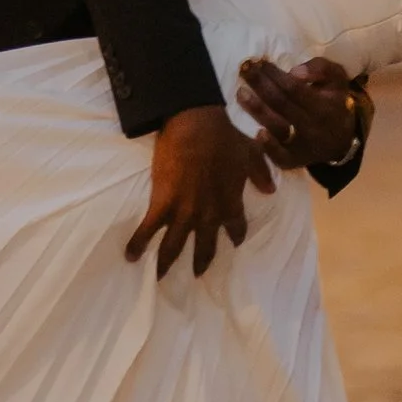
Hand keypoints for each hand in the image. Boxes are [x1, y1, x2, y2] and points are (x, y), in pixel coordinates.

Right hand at [125, 102, 273, 279]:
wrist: (196, 125)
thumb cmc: (224, 136)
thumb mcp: (251, 153)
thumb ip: (261, 173)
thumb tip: (270, 190)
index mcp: (231, 203)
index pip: (236, 228)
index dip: (235, 236)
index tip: (233, 242)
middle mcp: (209, 215)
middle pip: (206, 247)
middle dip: (202, 262)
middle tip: (197, 273)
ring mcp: (184, 211)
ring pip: (175, 245)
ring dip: (166, 262)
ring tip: (160, 276)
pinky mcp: (162, 203)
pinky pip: (149, 229)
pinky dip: (139, 243)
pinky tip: (130, 255)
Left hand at [237, 53, 368, 170]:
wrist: (342, 138)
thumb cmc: (334, 101)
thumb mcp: (337, 79)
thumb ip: (320, 68)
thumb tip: (294, 72)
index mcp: (324, 105)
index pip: (294, 88)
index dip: (275, 74)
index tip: (260, 61)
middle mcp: (313, 127)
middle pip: (281, 104)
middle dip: (260, 85)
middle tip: (244, 69)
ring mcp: (303, 146)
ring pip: (277, 128)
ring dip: (257, 110)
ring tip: (241, 93)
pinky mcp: (294, 160)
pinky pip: (280, 157)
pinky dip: (268, 148)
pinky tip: (256, 133)